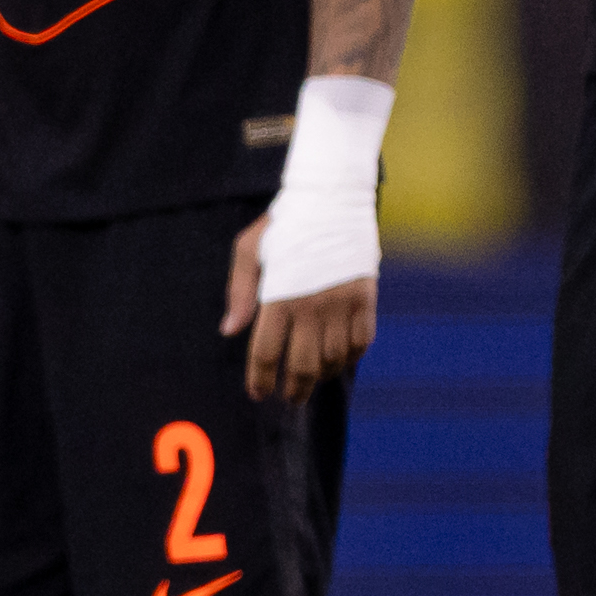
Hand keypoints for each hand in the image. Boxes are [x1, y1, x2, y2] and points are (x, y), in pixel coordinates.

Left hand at [223, 213, 374, 403]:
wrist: (332, 198)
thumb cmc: (284, 224)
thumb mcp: (249, 250)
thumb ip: (239, 292)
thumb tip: (229, 331)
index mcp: (279, 297)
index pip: (266, 354)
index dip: (260, 380)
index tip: (258, 393)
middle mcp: (312, 306)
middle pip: (303, 366)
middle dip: (294, 390)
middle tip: (289, 397)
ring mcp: (342, 304)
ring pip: (333, 359)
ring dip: (321, 377)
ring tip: (313, 379)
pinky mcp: (366, 299)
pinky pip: (361, 343)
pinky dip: (350, 358)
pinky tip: (339, 359)